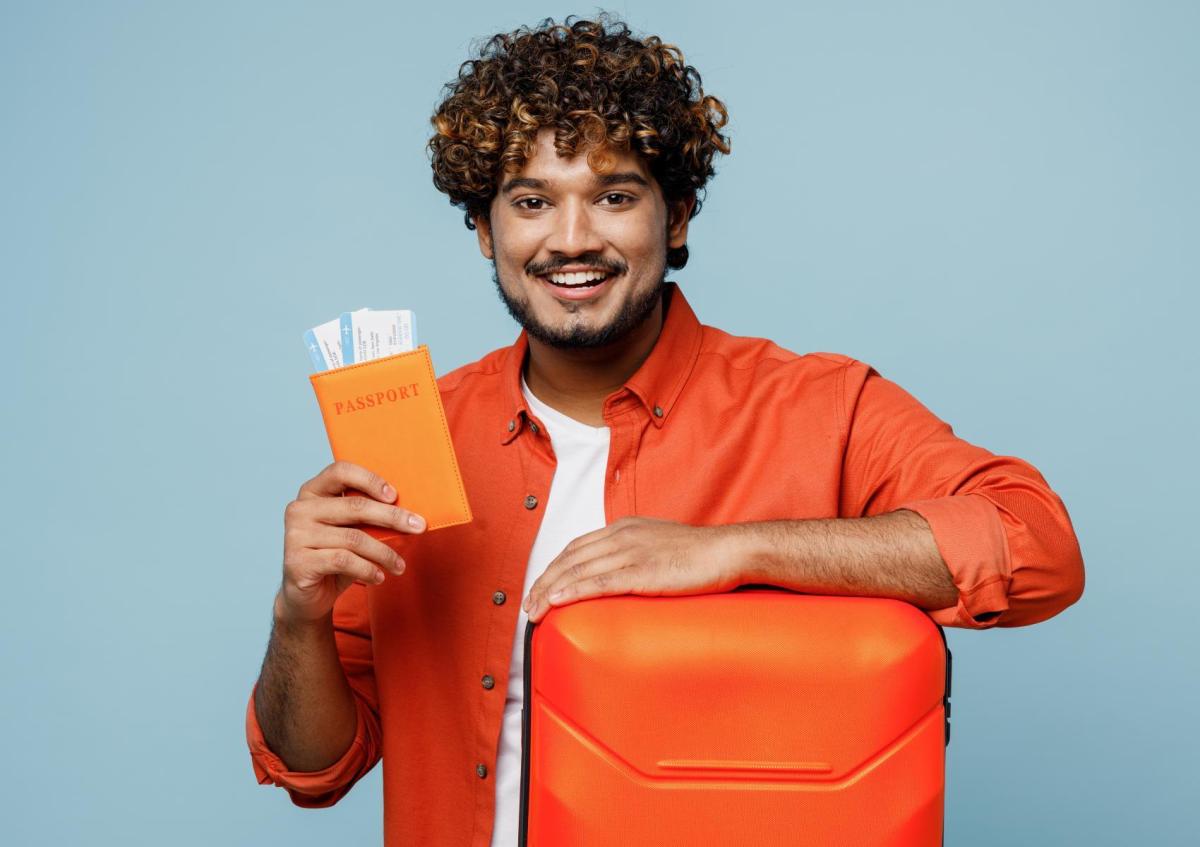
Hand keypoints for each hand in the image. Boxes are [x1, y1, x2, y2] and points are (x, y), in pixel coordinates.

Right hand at [276, 460, 426, 623]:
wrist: (306, 597)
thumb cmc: (334, 557)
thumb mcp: (350, 531)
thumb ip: (366, 516)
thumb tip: (409, 513)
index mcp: (312, 492)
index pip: (340, 471)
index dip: (369, 480)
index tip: (394, 495)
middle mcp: (300, 509)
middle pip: (355, 506)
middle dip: (392, 517)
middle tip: (418, 527)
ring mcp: (296, 535)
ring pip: (354, 538)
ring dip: (384, 553)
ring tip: (399, 565)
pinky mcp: (298, 561)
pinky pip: (344, 560)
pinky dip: (368, 569)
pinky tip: (379, 577)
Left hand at [522, 517, 743, 622]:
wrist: (728, 551)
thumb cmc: (700, 553)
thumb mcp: (658, 544)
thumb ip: (635, 553)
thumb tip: (618, 573)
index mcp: (624, 528)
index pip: (576, 548)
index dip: (553, 569)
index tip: (540, 587)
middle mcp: (622, 536)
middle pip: (569, 559)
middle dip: (543, 582)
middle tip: (528, 604)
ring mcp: (631, 553)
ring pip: (578, 570)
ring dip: (551, 591)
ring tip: (533, 610)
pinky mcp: (642, 572)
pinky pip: (600, 582)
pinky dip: (574, 591)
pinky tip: (557, 601)